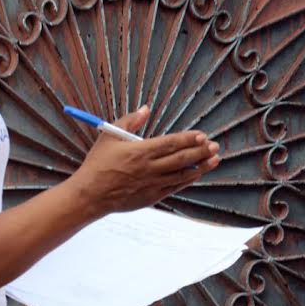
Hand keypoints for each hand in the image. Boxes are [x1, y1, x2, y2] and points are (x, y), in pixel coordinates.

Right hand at [69, 105, 219, 216]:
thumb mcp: (109, 136)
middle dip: (200, 151)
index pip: (171, 143)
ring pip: (182, 174)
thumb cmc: (98, 164)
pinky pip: (175, 187)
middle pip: (181, 158)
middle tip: (214, 146)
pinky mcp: (151, 196)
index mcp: (140, 152)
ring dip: (200, 166)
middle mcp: (149, 168)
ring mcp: (152, 184)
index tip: (201, 135)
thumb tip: (145, 109)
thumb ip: (129, 121)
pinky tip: (196, 173)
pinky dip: (188, 179)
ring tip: (214, 159)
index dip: (188, 139)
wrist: (90, 194)